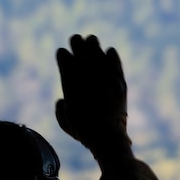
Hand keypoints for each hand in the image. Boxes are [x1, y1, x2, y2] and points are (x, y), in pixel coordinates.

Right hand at [55, 34, 131, 159]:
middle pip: (78, 45)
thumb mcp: (64, 121)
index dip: (63, 55)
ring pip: (96, 47)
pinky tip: (108, 53)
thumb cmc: (83, 131)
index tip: (64, 58)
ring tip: (91, 43)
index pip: (63, 55)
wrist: (107, 137)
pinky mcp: (118, 79)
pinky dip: (110, 54)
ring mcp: (103, 74)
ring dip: (92, 44)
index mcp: (70, 81)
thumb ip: (60, 107)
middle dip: (76, 43)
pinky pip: (113, 58)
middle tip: (76, 43)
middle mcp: (86, 73)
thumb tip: (63, 100)